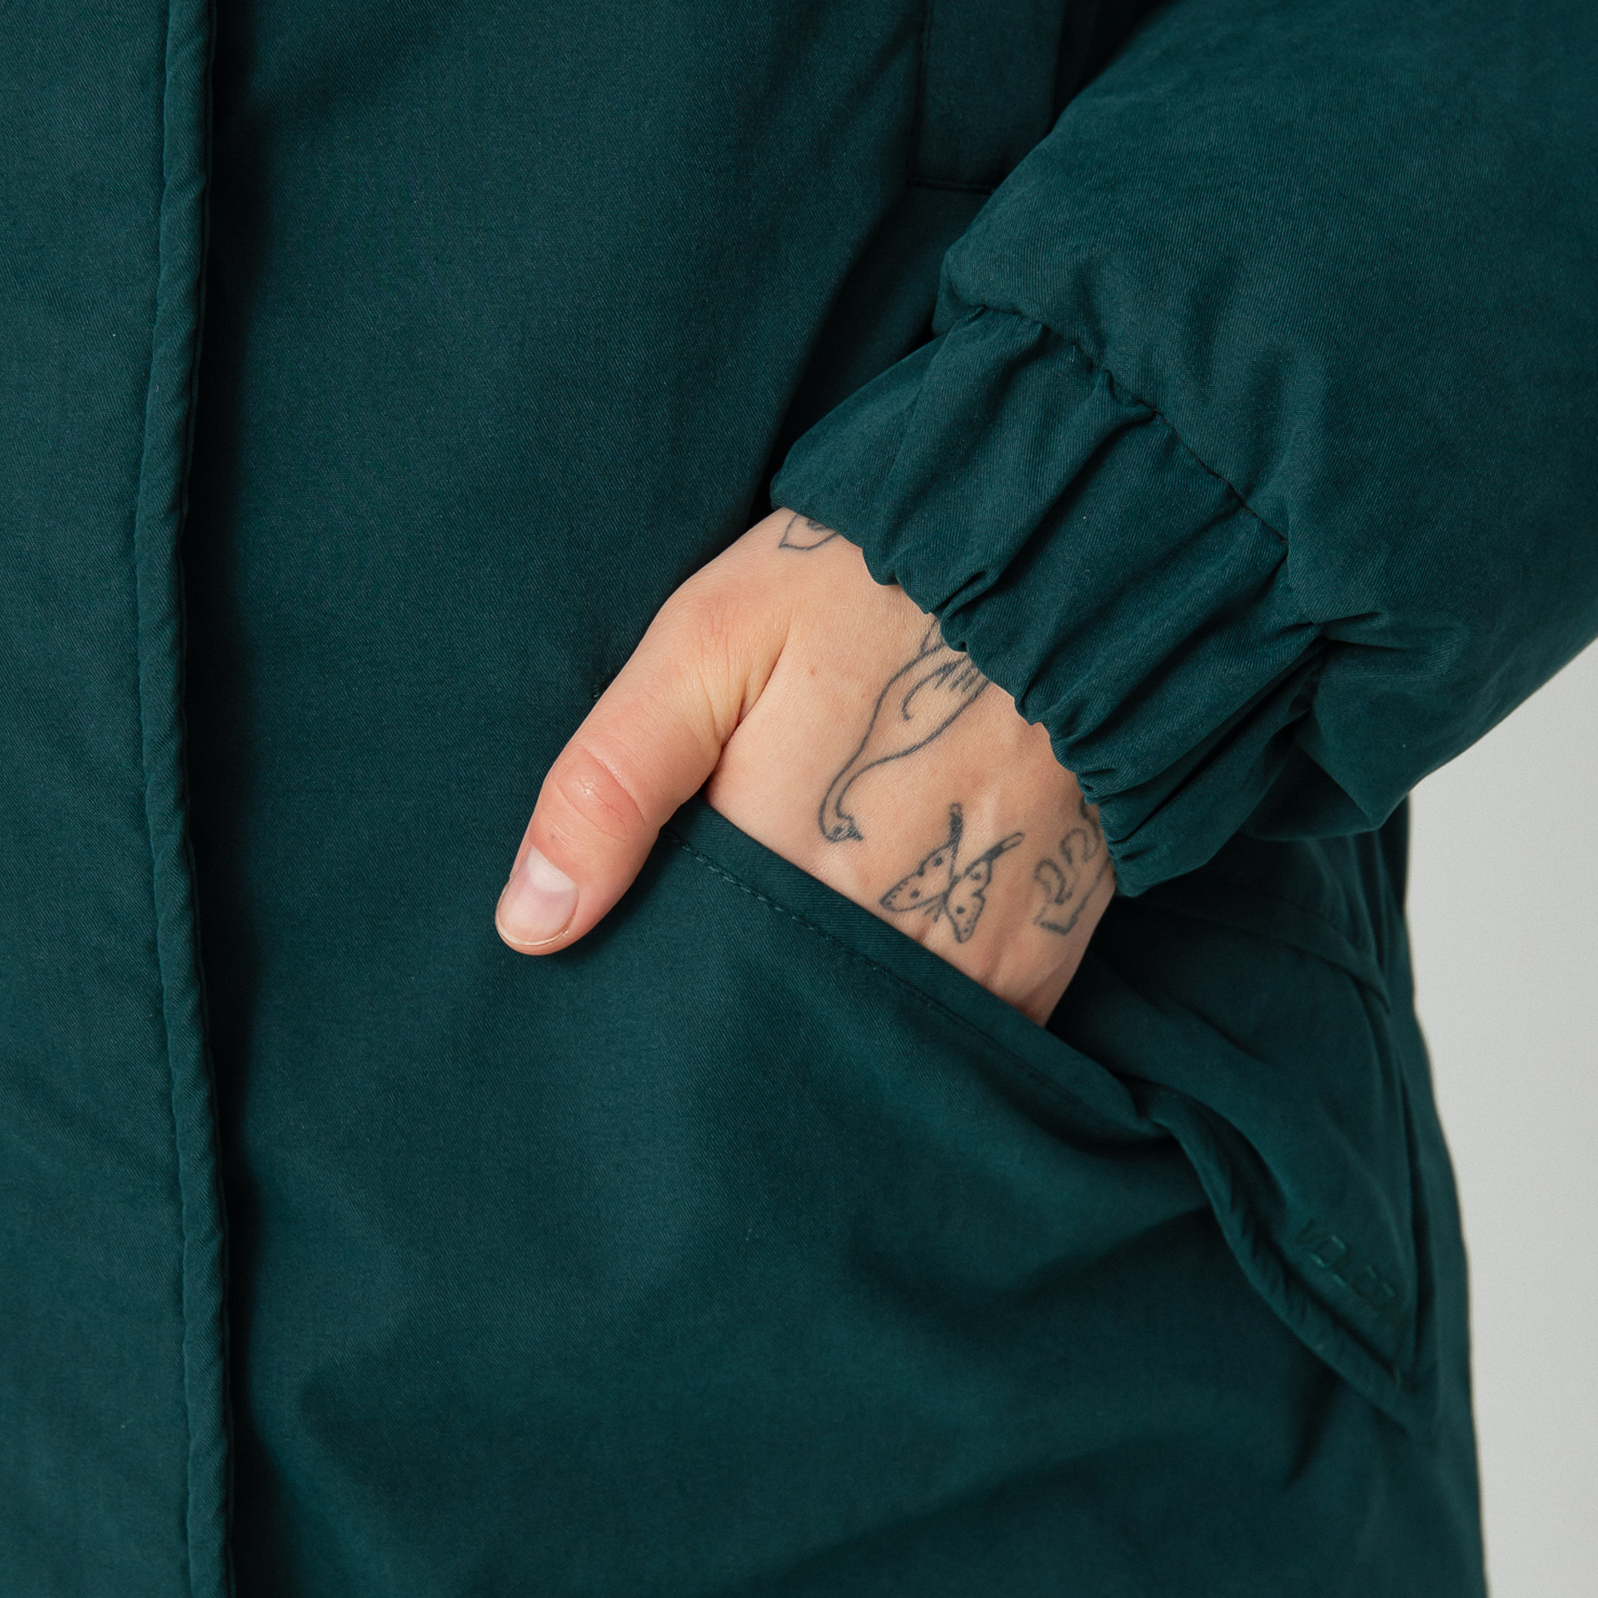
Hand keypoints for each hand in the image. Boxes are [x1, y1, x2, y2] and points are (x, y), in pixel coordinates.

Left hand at [494, 510, 1113, 1022]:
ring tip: (807, 961)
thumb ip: (613, 781)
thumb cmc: (866, 586)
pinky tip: (891, 970)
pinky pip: (968, 1037)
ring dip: (830, 1025)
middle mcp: (879, 927)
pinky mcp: (1044, 956)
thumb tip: (529, 928)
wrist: (1067, 556)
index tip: (640, 973)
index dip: (656, 988)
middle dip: (742, 1015)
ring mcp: (972, 950)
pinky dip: (921, 1022)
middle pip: (778, 1024)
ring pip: (869, 1040)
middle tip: (721, 964)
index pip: (687, 985)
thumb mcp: (711, 639)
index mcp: (779, 857)